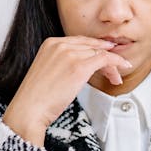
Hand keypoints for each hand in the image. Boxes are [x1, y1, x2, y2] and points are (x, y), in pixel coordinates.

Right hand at [1, 36, 132, 146]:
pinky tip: (121, 70)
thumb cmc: (36, 97)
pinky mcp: (79, 67)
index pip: (81, 41)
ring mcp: (70, 54)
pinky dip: (117, 62)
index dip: (96, 48)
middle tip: (115, 68)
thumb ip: (62, 62)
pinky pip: (105, 59)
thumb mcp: (48, 71)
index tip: (107, 52)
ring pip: (100, 53)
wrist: (29, 109)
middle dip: (106, 57)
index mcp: (50, 43)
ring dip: (112, 65)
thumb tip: (82, 65)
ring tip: (115, 77)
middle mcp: (60, 45)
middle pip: (92, 46)